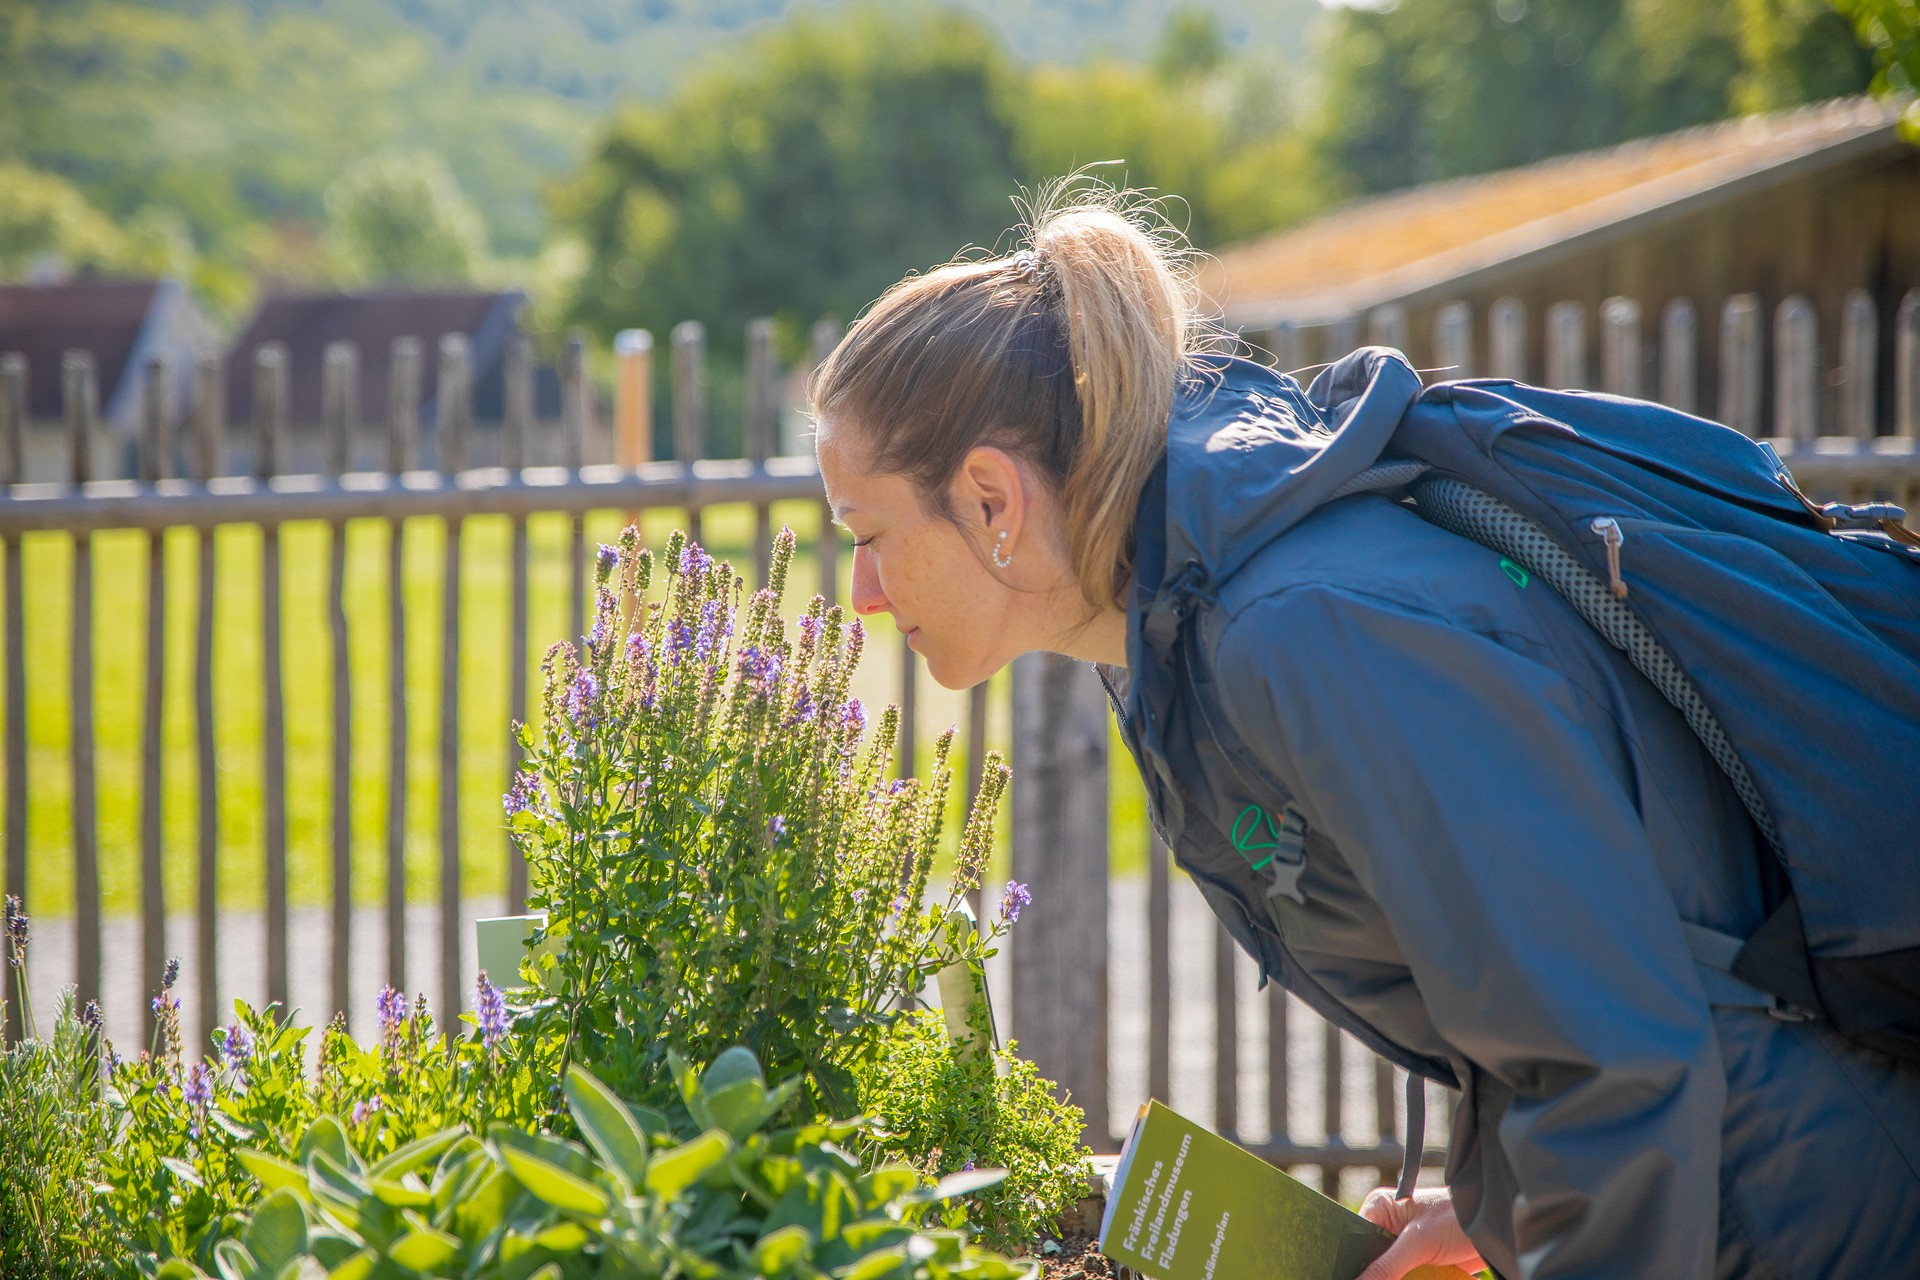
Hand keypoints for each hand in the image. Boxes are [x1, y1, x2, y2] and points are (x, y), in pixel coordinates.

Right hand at [1355, 1186, 1486, 1279]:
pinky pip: (1404, 1276)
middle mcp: (1388, 1223)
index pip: (1354, 1238)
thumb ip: (1386, 1267)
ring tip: (1413, 1274)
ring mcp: (1404, 1243)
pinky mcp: (1420, 1259)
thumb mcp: (1418, 1243)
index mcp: (1380, 1208)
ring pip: (1386, 1271)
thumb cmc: (1456, 1219)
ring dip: (1391, 1278)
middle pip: (1369, 1258)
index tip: (1349, 1276)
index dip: (1351, 1261)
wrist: (1494, 1227)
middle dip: (1373, 1274)